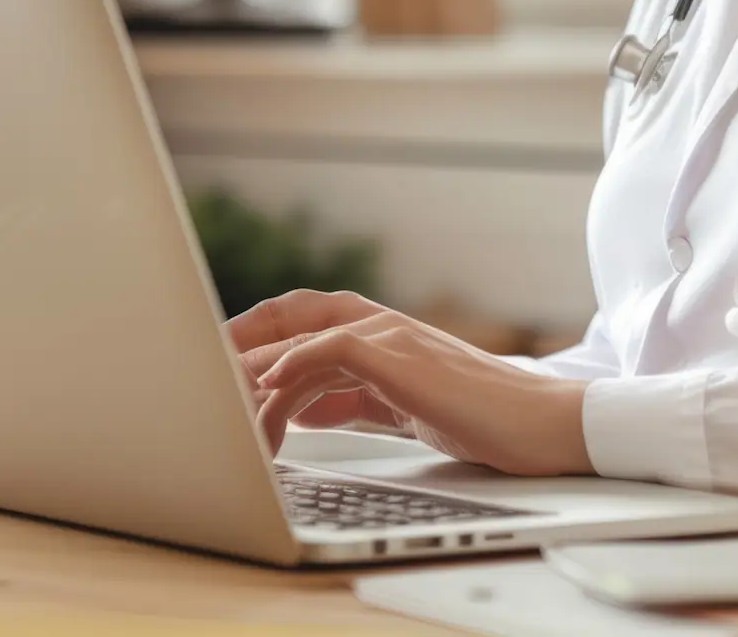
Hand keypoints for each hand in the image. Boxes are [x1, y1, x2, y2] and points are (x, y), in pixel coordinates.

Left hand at [224, 289, 591, 476]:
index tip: (217, 362)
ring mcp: (391, 336)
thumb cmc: (478, 416)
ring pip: (304, 337)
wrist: (537, 423)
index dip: (257, 336)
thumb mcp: (401, 406)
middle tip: (200, 369)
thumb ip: (352, 398)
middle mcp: (381, 325)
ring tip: (226, 407)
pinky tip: (269, 391)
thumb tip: (298, 407)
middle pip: (294, 313)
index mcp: (381, 335)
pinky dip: (294, 366)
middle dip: (244, 338)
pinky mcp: (400, 356)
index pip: (303, 320)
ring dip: (259, 372)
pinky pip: (332, 350)